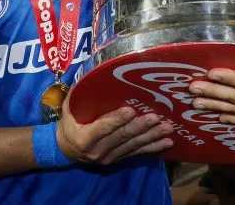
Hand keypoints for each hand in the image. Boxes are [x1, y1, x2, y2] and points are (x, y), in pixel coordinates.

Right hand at [57, 100, 173, 165]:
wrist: (66, 150)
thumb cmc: (69, 123)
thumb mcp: (69, 109)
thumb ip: (79, 95)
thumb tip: (93, 75)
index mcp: (84, 137)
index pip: (102, 127)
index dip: (117, 120)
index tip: (131, 110)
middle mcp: (97, 151)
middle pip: (122, 137)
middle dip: (141, 127)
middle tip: (156, 117)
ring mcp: (109, 157)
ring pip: (133, 146)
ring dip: (152, 137)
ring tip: (168, 129)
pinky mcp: (118, 159)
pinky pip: (137, 153)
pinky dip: (153, 148)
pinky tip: (167, 143)